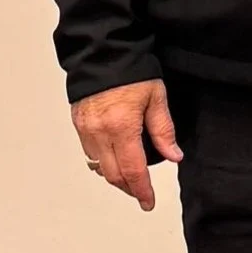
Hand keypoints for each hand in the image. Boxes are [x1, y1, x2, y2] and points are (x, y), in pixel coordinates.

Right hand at [72, 79, 181, 212]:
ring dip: (114, 177)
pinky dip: (102, 162)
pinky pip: (89, 153)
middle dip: (129, 188)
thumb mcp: (156, 97)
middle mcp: (100, 131)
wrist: (103, 51)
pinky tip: (114, 159)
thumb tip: (173, 155)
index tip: (148, 202)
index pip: (133, 171)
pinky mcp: (78, 123)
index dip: (142, 191)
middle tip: (142, 193)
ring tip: (130, 179)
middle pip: (113, 175)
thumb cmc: (131, 69)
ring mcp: (86, 129)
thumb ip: (164, 130)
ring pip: (99, 167)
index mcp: (122, 126)